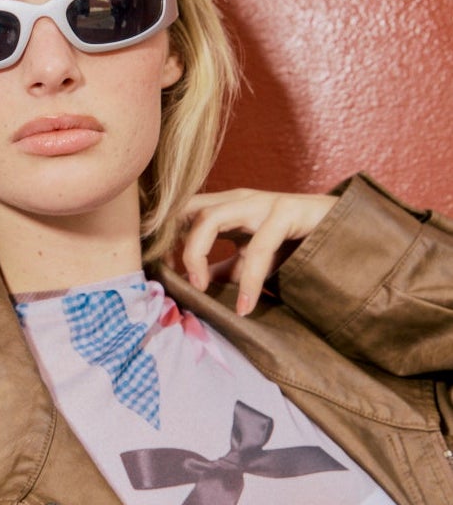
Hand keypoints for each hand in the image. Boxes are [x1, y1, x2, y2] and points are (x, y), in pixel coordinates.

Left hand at [174, 188, 337, 317]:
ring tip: (201, 288)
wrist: (348, 231)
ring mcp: (262, 202)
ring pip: (211, 218)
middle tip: (176, 278)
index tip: (157, 266)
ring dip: (196, 254)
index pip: (181, 210)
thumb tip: (197, 285)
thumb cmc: (299, 244)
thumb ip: (226, 267)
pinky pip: (259, 245)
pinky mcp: (287, 213)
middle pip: (187, 209)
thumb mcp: (254, 259)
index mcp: (228, 206)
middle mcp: (239, 199)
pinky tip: (245, 305)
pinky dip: (248, 279)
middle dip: (171, 242)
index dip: (162, 234)